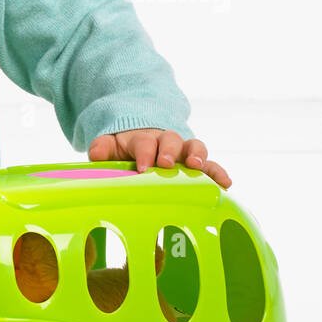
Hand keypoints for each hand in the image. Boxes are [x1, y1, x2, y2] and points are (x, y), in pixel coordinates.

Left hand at [87, 127, 230, 188]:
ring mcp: (183, 152)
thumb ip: (102, 148)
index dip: (144, 153)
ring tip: (197, 165)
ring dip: (197, 155)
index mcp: (142, 138)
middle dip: (169, 150)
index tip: (142, 167)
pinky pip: (211, 165)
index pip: (144, 142)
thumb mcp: (110, 147)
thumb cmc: (124, 151)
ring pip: (194, 147)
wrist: (140, 143)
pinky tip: (226, 183)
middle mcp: (166, 142)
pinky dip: (218, 172)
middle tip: (165, 163)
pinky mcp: (196, 164)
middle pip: (171, 140)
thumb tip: (96, 153)